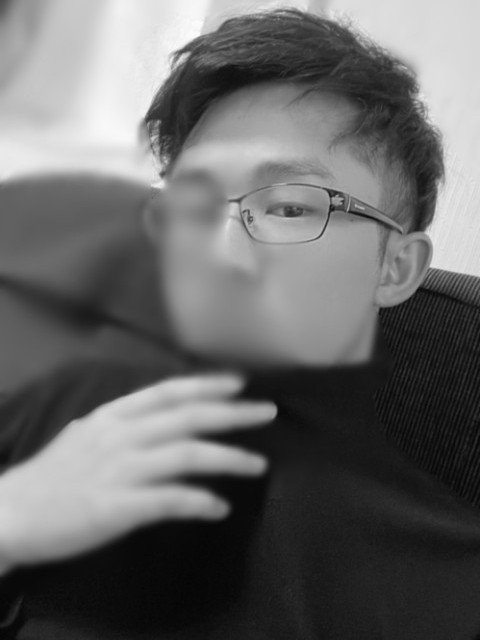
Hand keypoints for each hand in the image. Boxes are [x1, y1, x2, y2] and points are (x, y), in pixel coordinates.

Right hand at [0, 373, 275, 571]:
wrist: (11, 513)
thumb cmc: (52, 475)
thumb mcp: (86, 434)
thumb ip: (125, 425)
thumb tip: (163, 423)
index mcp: (113, 416)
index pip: (168, 392)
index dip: (206, 384)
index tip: (240, 382)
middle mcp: (121, 435)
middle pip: (188, 417)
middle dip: (232, 413)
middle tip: (268, 413)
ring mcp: (119, 469)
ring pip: (186, 455)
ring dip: (228, 459)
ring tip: (259, 466)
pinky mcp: (117, 506)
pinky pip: (170, 500)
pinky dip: (200, 502)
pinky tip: (220, 508)